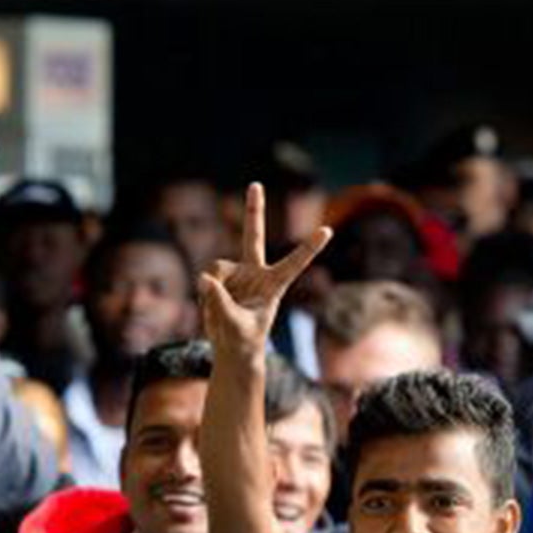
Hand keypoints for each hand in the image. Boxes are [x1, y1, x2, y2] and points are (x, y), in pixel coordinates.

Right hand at [197, 183, 332, 359]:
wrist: (233, 347)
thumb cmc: (243, 341)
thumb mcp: (234, 326)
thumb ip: (220, 302)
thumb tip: (204, 277)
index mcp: (274, 285)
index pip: (295, 262)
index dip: (310, 247)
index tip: (328, 230)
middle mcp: (256, 273)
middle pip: (253, 236)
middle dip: (253, 211)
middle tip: (255, 184)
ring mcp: (237, 274)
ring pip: (216, 268)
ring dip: (213, 292)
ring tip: (220, 313)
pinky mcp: (220, 279)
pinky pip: (206, 279)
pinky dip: (205, 295)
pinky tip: (212, 308)